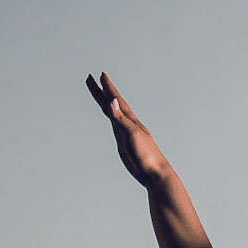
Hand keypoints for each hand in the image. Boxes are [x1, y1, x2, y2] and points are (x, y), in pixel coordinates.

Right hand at [86, 71, 167, 185]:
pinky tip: (110, 114)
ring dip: (105, 101)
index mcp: (129, 120)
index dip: (108, 88)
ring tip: (100, 92)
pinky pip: (115, 124)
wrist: (154, 172)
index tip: (101, 75)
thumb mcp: (132, 134)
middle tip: (94, 78)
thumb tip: (111, 101)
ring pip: (112, 112)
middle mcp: (127, 123)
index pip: (116, 100)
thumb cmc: (146, 154)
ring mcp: (125, 132)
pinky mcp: (124, 142)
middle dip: (103, 91)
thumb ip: (120, 118)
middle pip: (112, 103)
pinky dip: (110, 116)